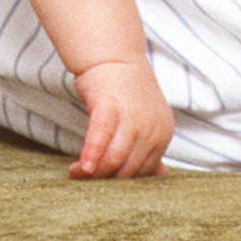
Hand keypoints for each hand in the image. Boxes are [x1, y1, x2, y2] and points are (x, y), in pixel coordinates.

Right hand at [70, 59, 172, 178]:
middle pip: (129, 170)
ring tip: (76, 173)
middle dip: (105, 180)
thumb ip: (151, 147)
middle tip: (84, 182)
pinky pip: (100, 139)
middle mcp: (152, 128)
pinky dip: (91, 155)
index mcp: (163, 134)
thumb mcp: (148, 119)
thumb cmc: (127, 90)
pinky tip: (80, 167)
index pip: (144, 172)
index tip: (103, 186)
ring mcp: (133, 117)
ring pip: (115, 159)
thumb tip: (162, 174)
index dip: (122, 183)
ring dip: (94, 172)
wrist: (113, 54)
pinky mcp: (110, 106)